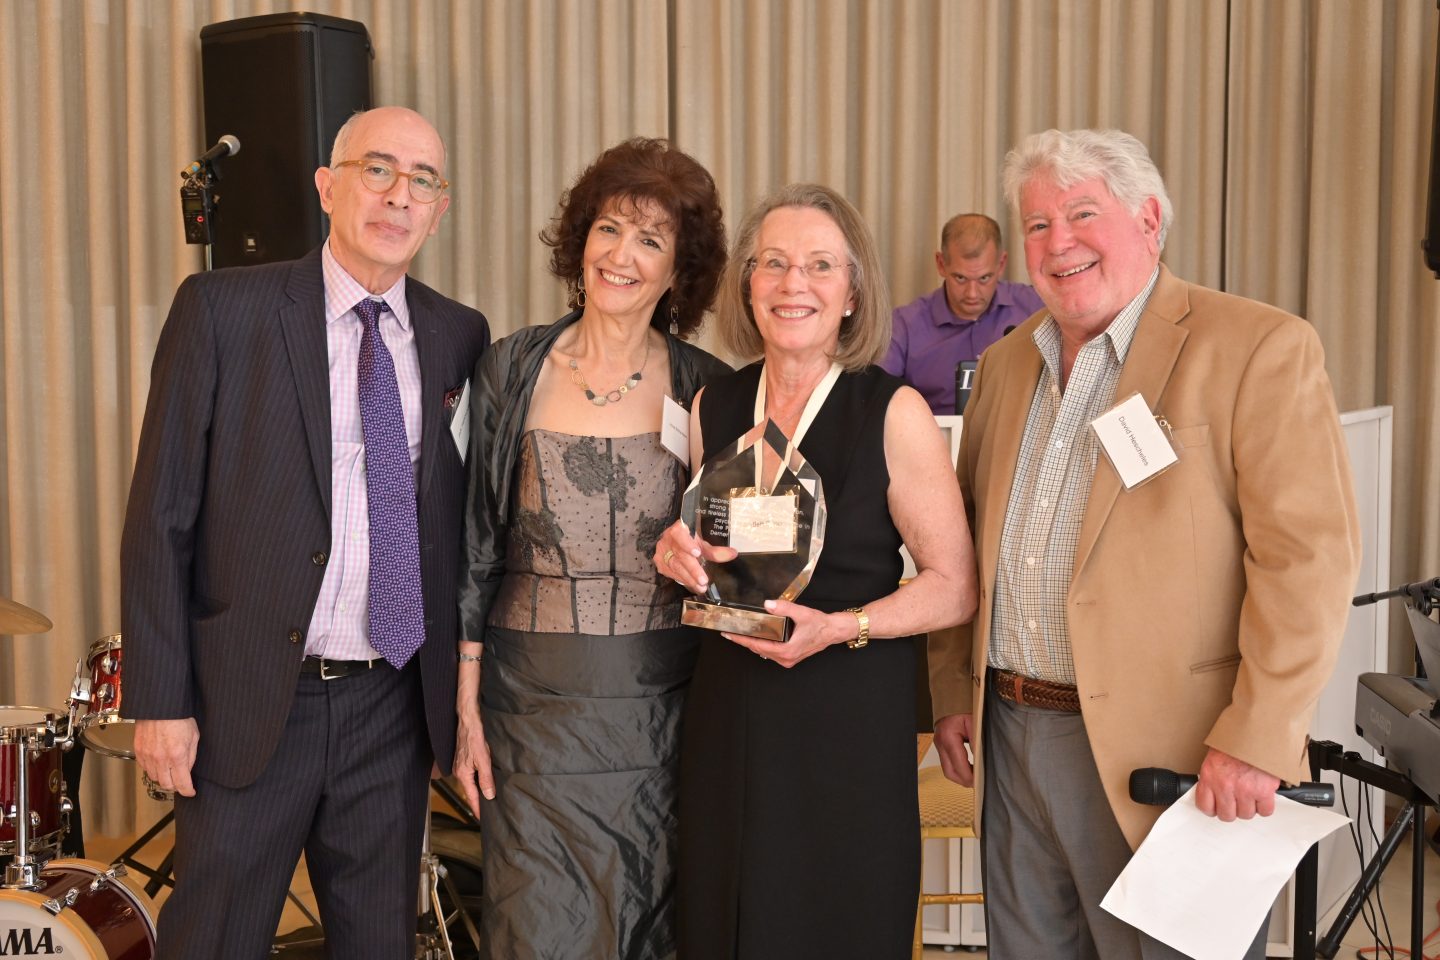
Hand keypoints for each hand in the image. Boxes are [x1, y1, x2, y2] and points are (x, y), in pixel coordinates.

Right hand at [134, 718, 199, 797]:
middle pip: (166, 785)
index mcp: (177, 755)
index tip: (190, 792)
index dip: (188, 791)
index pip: (182, 783)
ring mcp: (147, 755)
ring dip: (163, 778)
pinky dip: (152, 769)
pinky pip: (144, 767)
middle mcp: (161, 758)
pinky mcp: (138, 750)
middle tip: (181, 782)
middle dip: (175, 786)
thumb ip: (191, 756)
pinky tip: (159, 763)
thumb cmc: (179, 716)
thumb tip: (188, 770)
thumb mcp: (194, 736)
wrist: (160, 705)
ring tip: (170, 771)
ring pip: (154, 778)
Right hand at [453, 708, 494, 817]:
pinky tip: (486, 780)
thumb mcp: (483, 759)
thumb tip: (489, 796)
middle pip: (471, 790)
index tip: (483, 820)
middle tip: (489, 811)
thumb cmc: (474, 737)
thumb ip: (486, 778)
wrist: (469, 720)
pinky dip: (479, 779)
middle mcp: (459, 771)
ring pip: (472, 782)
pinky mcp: (464, 759)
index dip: (478, 809)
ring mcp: (461, 765)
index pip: (471, 797)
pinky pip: (472, 774)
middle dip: (479, 800)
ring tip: (489, 798)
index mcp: (463, 774)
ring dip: (480, 789)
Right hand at [654, 519, 735, 595]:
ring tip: (701, 587)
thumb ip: (715, 550)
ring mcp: (662, 553)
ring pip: (675, 567)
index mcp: (678, 529)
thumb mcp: (702, 543)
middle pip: (680, 555)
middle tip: (704, 580)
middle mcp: (667, 540)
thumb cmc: (690, 541)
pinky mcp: (661, 565)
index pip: (679, 534)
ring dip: (689, 578)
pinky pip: (672, 574)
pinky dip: (684, 580)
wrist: (673, 543)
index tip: (697, 553)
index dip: (687, 544)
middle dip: (693, 569)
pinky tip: (693, 586)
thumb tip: (733, 554)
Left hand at [719, 598, 851, 668]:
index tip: (729, 635)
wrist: (832, 631)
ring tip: (739, 634)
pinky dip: (762, 644)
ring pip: (763, 652)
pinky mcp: (789, 657)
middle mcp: (785, 658)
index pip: (757, 645)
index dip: (742, 640)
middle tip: (730, 632)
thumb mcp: (802, 613)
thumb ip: (784, 608)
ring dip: (752, 643)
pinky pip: (770, 652)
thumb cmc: (820, 625)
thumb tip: (768, 604)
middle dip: (744, 641)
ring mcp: (787, 659)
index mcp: (786, 651)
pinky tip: (756, 637)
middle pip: (758, 649)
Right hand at [933, 713, 974, 786]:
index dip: (969, 777)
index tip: (980, 782)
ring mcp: (939, 744)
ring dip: (961, 775)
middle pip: (949, 772)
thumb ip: (977, 742)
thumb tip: (981, 761)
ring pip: (947, 769)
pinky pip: (948, 762)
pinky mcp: (941, 745)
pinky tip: (969, 767)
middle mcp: (940, 743)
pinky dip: (958, 768)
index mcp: (948, 737)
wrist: (952, 697)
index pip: (958, 766)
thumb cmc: (963, 706)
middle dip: (963, 781)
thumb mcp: (974, 722)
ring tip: (975, 775)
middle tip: (978, 783)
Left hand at [1194, 747, 1279, 820]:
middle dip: (1232, 810)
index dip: (1213, 809)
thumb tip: (1214, 792)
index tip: (1217, 806)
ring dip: (1249, 807)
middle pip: (1227, 815)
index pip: (1205, 806)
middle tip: (1237, 801)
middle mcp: (1225, 786)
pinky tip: (1263, 796)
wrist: (1256, 730)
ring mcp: (1244, 790)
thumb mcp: (1215, 757)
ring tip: (1251, 794)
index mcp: (1209, 776)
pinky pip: (1265, 810)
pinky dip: (1265, 806)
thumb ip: (1214, 776)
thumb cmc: (1237, 740)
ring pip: (1246, 814)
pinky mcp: (1263, 791)